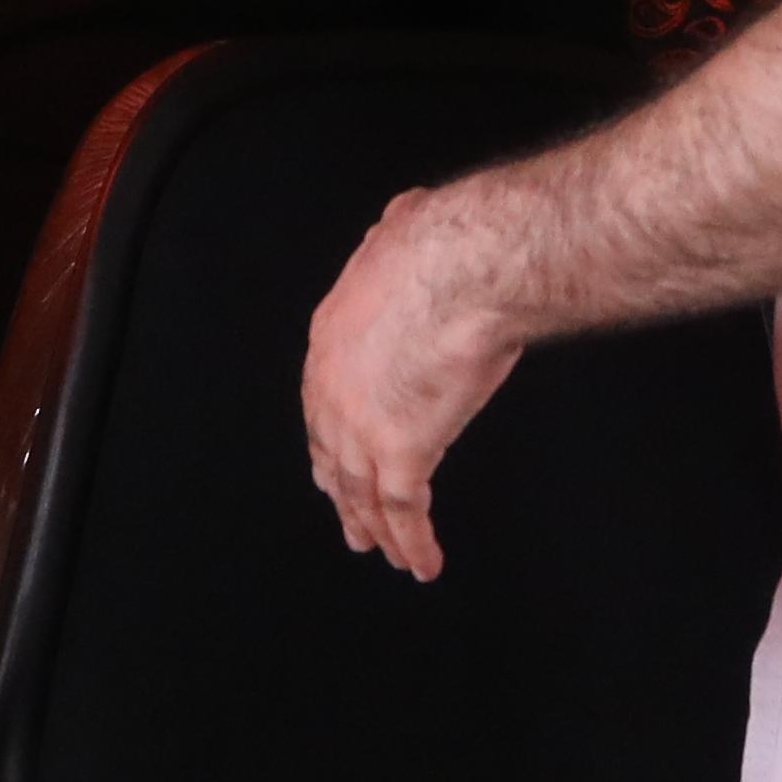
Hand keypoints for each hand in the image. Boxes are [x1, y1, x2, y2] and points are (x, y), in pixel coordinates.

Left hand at [302, 181, 523, 582]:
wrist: (459, 270)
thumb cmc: (440, 245)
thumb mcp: (402, 229)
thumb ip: (396, 237)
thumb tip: (409, 217)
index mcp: (329, 340)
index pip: (321, 402)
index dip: (330, 434)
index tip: (336, 455)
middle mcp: (332, 392)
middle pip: (330, 456)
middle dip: (340, 492)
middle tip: (350, 521)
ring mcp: (361, 427)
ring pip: (362, 493)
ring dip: (375, 529)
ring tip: (386, 554)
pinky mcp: (402, 452)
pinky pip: (406, 512)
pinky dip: (414, 544)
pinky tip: (423, 564)